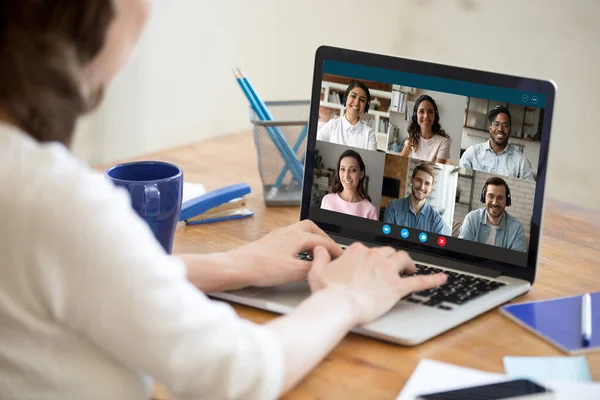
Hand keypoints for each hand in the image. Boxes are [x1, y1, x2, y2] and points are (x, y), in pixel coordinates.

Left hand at [229, 220, 343, 287]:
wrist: (236, 267)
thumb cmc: (261, 268)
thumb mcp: (293, 272)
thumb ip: (312, 268)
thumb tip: (322, 268)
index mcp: (296, 236)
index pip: (322, 241)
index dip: (335, 249)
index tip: (342, 257)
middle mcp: (286, 232)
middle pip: (311, 228)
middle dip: (323, 238)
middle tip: (330, 250)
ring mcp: (276, 236)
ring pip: (299, 232)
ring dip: (310, 239)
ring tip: (315, 252)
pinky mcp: (268, 243)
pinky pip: (289, 238)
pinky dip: (298, 245)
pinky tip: (296, 256)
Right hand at [308, 243, 446, 324]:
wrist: (338, 306)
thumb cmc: (327, 292)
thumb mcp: (316, 272)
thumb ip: (319, 257)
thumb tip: (319, 249)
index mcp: (357, 252)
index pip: (367, 250)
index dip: (368, 258)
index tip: (367, 265)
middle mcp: (375, 257)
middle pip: (387, 252)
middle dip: (389, 258)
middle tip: (390, 267)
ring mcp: (387, 271)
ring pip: (403, 259)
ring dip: (407, 263)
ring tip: (409, 268)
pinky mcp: (397, 287)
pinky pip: (420, 281)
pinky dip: (433, 279)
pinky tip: (442, 279)